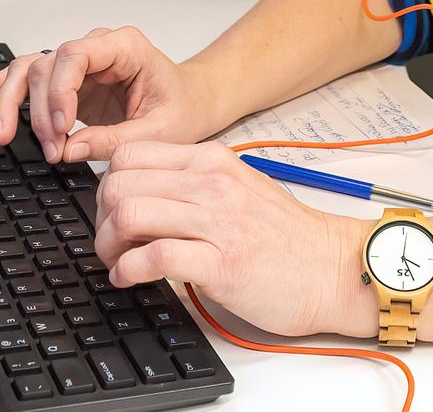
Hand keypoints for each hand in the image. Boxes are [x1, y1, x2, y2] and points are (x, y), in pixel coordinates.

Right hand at [0, 26, 221, 161]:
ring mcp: (80, 65)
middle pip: (47, 65)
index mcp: (124, 47)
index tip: (61, 128)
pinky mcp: (68, 84)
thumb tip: (69, 149)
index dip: (59, 91)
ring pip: (30, 70)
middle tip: (50, 149)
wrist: (193, 103)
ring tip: (2, 135)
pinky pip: (27, 79)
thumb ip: (114, 139)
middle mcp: (97, 49)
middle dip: (40, 110)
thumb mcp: (160, 131)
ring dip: (12, 102)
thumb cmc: (183, 107)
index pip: (76, 55)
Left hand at [94, 139, 373, 338]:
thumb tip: (143, 191)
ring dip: (109, 245)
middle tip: (111, 240)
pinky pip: (154, 257)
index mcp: (212, 160)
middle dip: (101, 216)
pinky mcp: (221, 263)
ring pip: (130, 213)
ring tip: (117, 261)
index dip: (107, 184)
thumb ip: (194, 182)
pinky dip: (128, 270)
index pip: (130, 154)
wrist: (331, 268)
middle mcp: (212, 182)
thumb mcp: (238, 187)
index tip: (112, 210)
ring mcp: (217, 220)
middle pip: (120, 182)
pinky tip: (129, 278)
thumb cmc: (285, 235)